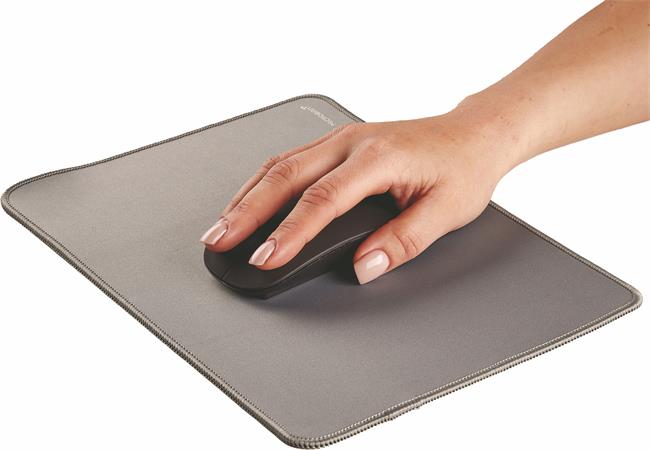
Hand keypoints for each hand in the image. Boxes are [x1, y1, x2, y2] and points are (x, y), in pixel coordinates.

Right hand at [200, 107, 517, 283]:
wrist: (473, 134)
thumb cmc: (462, 168)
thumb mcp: (445, 212)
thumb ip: (402, 241)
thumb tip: (363, 267)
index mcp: (378, 157)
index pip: (322, 199)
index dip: (290, 232)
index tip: (266, 259)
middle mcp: (352, 141)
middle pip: (285, 175)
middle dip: (246, 211)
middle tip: (219, 241)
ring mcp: (342, 138)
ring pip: (280, 163)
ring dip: (247, 195)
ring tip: (221, 225)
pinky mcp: (337, 142)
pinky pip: (289, 158)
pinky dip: (262, 181)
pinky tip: (248, 199)